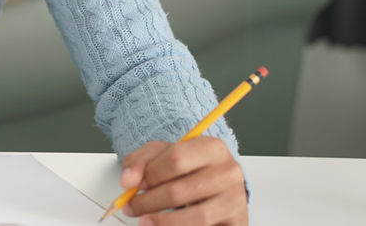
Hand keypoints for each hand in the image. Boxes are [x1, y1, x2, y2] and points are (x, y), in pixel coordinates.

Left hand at [118, 137, 245, 224]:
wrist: (220, 184)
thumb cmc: (191, 168)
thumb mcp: (165, 154)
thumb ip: (141, 161)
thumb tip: (127, 180)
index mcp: (212, 148)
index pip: (176, 159)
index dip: (149, 174)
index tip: (131, 185)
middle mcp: (229, 172)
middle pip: (180, 191)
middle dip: (148, 202)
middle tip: (131, 207)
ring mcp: (236, 199)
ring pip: (196, 218)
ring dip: (163, 222)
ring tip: (145, 221)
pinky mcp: (238, 222)